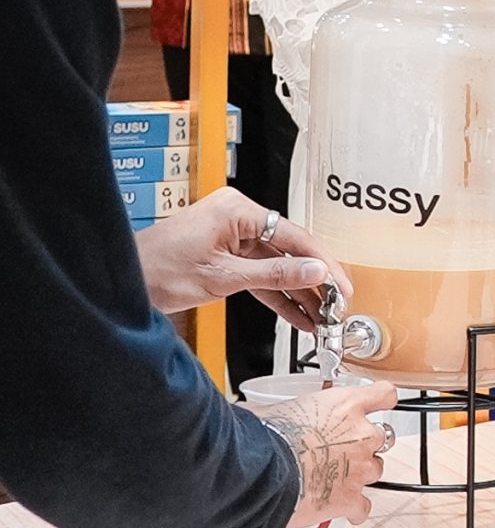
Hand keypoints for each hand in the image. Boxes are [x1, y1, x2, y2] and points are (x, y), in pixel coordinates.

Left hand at [133, 187, 347, 332]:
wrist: (119, 281)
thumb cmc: (156, 269)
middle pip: (289, 250)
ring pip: (277, 266)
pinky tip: (296, 315)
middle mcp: (238, 218)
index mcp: (238, 211)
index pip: (294, 236)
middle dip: (313, 281)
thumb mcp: (222, 277)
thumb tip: (315, 272)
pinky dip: (276, 295)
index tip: (341, 286)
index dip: (322, 263)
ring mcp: (232, 237)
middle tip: (336, 305)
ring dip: (297, 293)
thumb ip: (274, 275)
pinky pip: (259, 275)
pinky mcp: (225, 256)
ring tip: (321, 316)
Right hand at [258, 381, 400, 527]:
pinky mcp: (349, 499)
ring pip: (376, 470)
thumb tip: (262, 412)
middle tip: (343, 449)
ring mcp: (359, 468)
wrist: (263, 472)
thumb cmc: (266, 437)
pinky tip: (340, 509)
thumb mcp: (275, 408)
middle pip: (382, 436)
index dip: (381, 399)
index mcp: (346, 405)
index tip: (378, 403)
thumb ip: (285, 409)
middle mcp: (361, 435)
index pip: (383, 393)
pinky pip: (362, 507)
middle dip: (366, 443)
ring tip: (335, 478)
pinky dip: (353, 509)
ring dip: (360, 474)